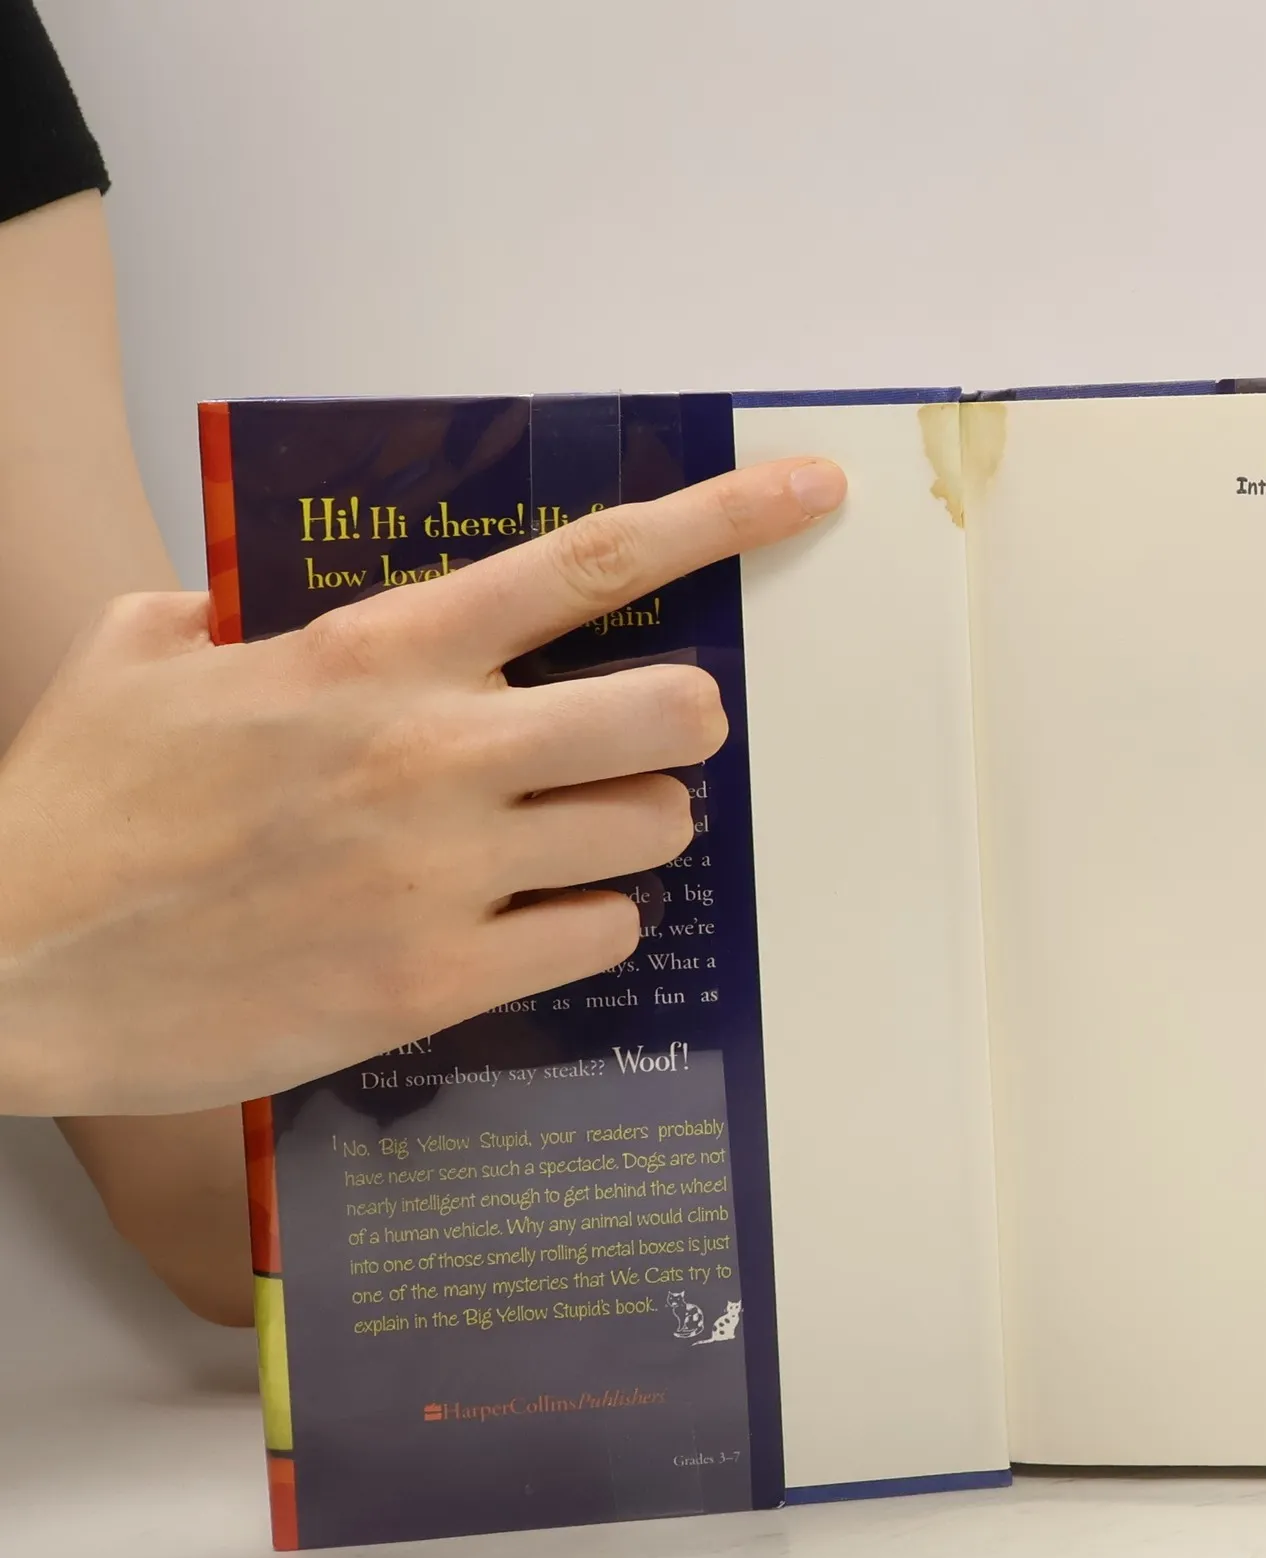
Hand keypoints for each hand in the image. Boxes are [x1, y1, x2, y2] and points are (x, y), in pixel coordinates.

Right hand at [0, 456, 846, 1114]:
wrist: (7, 964)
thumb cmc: (74, 809)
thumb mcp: (141, 658)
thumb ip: (230, 615)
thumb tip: (251, 609)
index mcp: (374, 652)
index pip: (588, 561)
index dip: (722, 517)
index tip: (809, 492)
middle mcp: (434, 748)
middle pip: (677, 709)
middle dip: (681, 725)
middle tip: (640, 743)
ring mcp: (443, 871)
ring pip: (654, 830)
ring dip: (634, 830)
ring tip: (570, 842)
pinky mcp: (436, 980)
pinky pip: (598, 937)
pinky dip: (585, 927)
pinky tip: (526, 928)